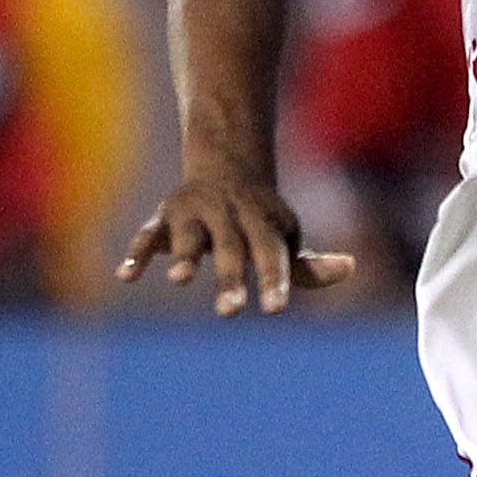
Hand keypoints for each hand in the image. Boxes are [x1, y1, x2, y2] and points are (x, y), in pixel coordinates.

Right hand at [118, 165, 353, 316]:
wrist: (225, 163)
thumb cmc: (261, 218)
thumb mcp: (286, 238)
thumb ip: (309, 266)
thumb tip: (350, 268)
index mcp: (263, 222)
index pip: (271, 254)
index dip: (273, 280)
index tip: (274, 310)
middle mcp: (229, 215)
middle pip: (231, 248)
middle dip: (230, 278)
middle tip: (229, 313)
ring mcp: (195, 213)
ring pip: (189, 235)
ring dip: (185, 256)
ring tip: (182, 281)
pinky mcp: (164, 218)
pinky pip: (147, 235)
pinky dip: (137, 254)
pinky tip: (126, 277)